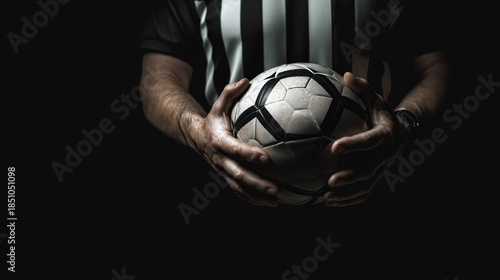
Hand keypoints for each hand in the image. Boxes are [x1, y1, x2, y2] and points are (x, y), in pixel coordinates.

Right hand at [195, 79, 278, 206]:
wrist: (196, 137)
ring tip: (276, 201)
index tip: (267, 158)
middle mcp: (220, 160)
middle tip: (275, 190)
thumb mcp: (218, 105)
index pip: (235, 150)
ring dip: (257, 197)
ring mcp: (223, 171)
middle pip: (238, 175)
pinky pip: (238, 191)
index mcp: (220, 141)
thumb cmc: (213, 120)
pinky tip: (268, 203)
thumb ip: (230, 93)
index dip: (250, 155)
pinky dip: (251, 200)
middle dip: (257, 184)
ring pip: (239, 188)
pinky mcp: (226, 178)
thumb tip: (245, 79)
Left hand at [323, 73, 408, 206]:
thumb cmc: (381, 113)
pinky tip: (331, 202)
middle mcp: (385, 154)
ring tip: (327, 198)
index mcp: (385, 134)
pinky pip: (365, 192)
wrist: (402, 131)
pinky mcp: (377, 177)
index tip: (334, 146)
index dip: (354, 145)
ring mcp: (382, 168)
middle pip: (369, 169)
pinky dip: (350, 200)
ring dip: (347, 194)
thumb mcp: (375, 99)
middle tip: (330, 181)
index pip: (369, 140)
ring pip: (367, 186)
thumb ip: (362, 88)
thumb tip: (345, 75)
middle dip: (350, 177)